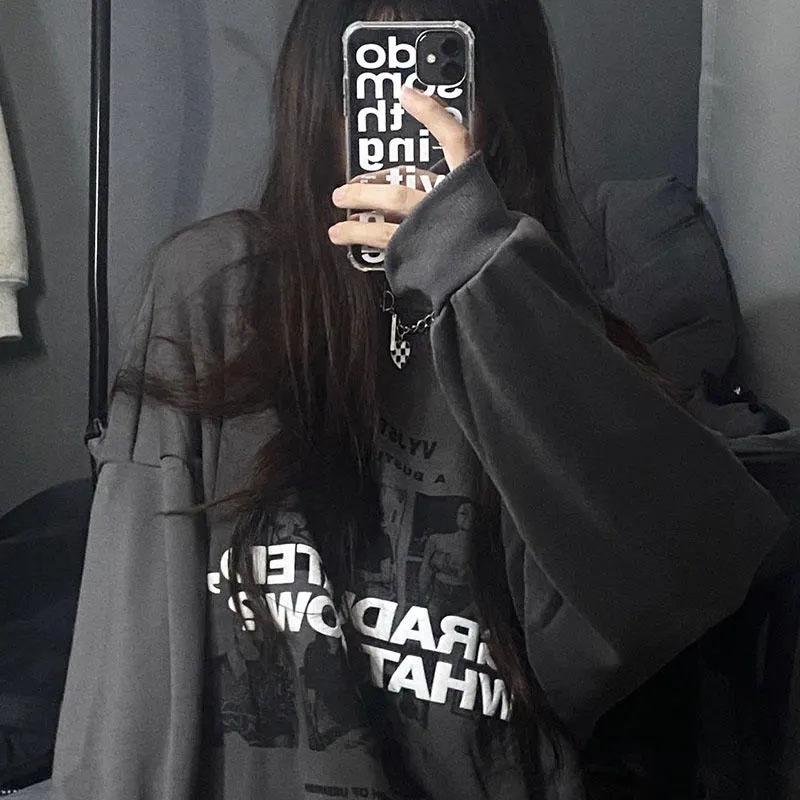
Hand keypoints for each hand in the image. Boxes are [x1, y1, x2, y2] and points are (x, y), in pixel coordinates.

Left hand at [328, 85, 475, 250]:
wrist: (493, 281)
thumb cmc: (490, 246)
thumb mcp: (483, 209)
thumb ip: (460, 192)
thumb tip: (430, 177)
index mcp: (471, 187)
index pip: (455, 139)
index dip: (431, 114)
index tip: (408, 94)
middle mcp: (447, 204)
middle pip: (400, 185)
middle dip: (369, 187)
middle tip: (345, 191)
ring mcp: (430, 230)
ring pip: (385, 216)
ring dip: (356, 219)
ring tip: (336, 220)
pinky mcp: (416, 255)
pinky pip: (383, 244)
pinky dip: (361, 238)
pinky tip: (345, 237)